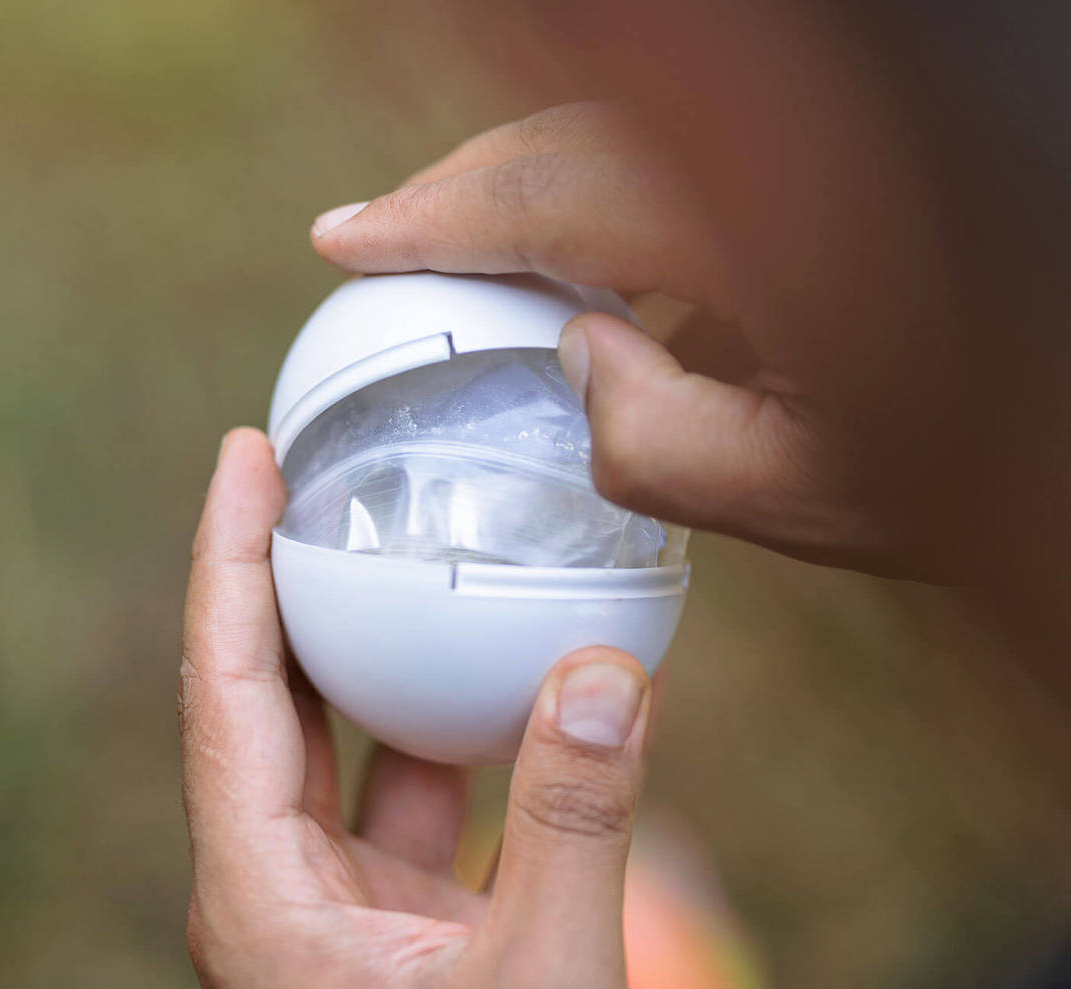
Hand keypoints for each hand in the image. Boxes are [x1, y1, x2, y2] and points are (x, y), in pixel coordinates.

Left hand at [179, 429, 663, 988]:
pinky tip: (487, 681)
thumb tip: (602, 668)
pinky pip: (401, 797)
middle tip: (303, 476)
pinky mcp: (393, 928)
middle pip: (261, 703)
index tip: (242, 460)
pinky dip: (439, 732)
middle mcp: (277, 899)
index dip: (227, 564)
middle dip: (274, 583)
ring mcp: (333, 912)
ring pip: (333, 749)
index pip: (225, 696)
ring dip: (361, 653)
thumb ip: (576, 822)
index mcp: (265, 910)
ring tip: (388, 554)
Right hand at [311, 101, 975, 580]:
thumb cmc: (967, 475)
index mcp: (768, 225)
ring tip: (461, 255)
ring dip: (528, 192)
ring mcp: (796, 161)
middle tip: (385, 239)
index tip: (346, 239)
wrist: (1057, 439)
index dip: (437, 215)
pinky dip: (599, 209)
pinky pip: (673, 168)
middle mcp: (775, 163)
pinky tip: (583, 279)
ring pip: (619, 141)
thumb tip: (581, 358)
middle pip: (573, 139)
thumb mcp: (800, 494)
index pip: (555, 192)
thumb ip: (654, 443)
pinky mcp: (812, 178)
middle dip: (464, 187)